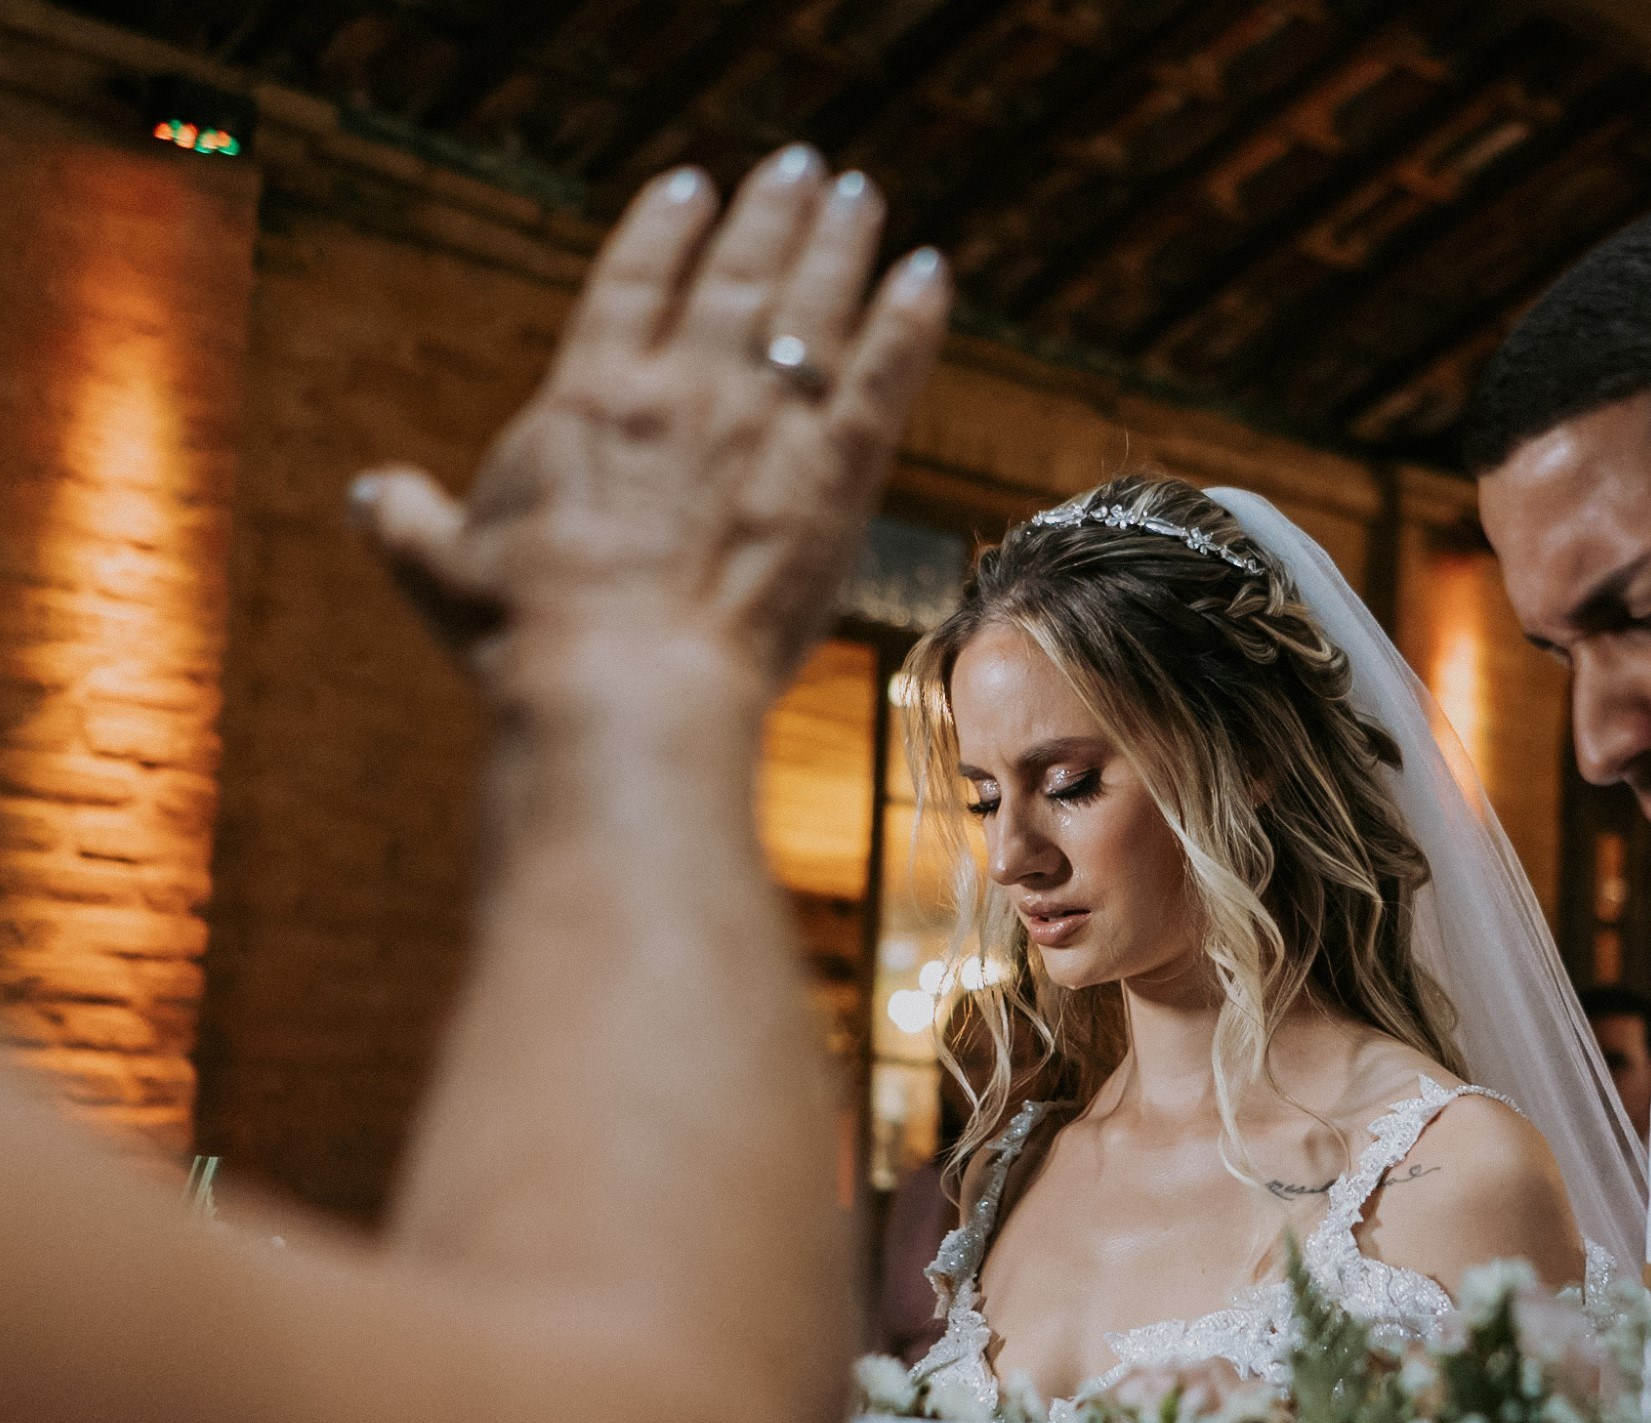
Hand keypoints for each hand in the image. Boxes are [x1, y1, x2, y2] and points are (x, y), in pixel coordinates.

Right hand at [349, 146, 949, 703]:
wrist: (624, 679)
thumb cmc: (528, 632)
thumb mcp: (442, 568)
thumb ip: (409, 519)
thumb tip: (369, 493)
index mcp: (591, 395)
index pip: (632, 282)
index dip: (665, 231)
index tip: (690, 186)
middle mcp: (683, 388)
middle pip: (737, 278)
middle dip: (771, 216)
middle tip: (801, 165)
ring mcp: (763, 425)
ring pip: (813, 308)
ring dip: (840, 244)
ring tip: (861, 194)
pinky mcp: (834, 476)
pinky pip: (882, 380)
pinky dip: (910, 322)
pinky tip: (932, 276)